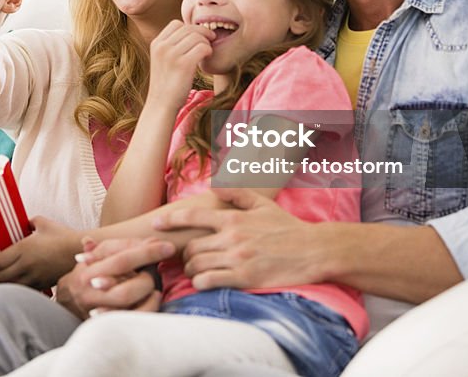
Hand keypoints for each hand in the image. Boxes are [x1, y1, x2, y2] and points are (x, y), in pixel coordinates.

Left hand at [0, 217, 81, 289]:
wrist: (80, 251)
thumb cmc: (62, 235)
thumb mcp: (43, 223)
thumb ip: (30, 222)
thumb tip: (24, 224)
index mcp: (23, 249)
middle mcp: (25, 265)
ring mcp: (34, 277)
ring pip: (10, 286)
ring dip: (0, 285)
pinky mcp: (42, 284)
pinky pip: (24, 289)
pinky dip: (15, 289)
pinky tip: (13, 287)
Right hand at [55, 237, 174, 319]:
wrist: (65, 302)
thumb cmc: (89, 275)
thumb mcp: (98, 256)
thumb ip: (122, 248)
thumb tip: (151, 240)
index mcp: (89, 267)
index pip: (119, 255)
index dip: (145, 250)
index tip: (167, 247)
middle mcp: (89, 286)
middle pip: (122, 273)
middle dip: (147, 270)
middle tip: (157, 270)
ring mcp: (95, 307)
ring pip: (125, 295)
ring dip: (147, 290)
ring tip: (156, 287)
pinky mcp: (105, 324)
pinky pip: (131, 317)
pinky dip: (147, 307)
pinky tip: (153, 299)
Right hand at [148, 20, 214, 108]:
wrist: (161, 104)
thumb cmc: (166, 83)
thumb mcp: (163, 59)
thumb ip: (172, 45)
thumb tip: (192, 31)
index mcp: (156, 44)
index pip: (176, 24)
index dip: (190, 28)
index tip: (198, 37)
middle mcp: (162, 47)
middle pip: (189, 28)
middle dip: (203, 33)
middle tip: (211, 40)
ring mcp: (171, 55)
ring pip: (198, 37)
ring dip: (206, 43)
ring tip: (206, 52)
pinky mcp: (183, 65)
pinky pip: (203, 48)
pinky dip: (208, 51)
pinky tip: (207, 57)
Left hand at [154, 188, 325, 290]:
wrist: (313, 250)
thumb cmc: (287, 226)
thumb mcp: (263, 204)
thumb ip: (237, 193)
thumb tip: (214, 184)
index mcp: (233, 218)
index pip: (193, 216)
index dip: (170, 221)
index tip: (155, 225)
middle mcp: (232, 237)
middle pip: (191, 246)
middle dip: (184, 254)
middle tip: (188, 258)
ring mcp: (237, 258)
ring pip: (197, 265)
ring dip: (191, 270)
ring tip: (196, 272)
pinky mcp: (244, 278)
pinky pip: (210, 281)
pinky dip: (201, 283)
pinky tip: (205, 282)